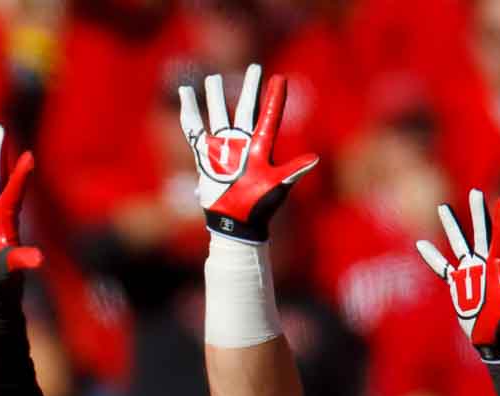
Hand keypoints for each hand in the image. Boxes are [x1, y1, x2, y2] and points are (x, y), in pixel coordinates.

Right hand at [178, 63, 318, 242]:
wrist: (236, 223)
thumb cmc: (259, 207)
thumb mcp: (278, 187)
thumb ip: (292, 171)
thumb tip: (314, 159)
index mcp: (260, 146)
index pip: (268, 116)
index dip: (275, 98)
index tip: (280, 78)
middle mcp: (241, 143)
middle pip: (244, 108)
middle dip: (248, 88)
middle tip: (254, 67)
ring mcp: (222, 149)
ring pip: (218, 114)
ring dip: (215, 97)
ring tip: (212, 77)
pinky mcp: (204, 156)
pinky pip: (194, 129)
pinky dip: (188, 112)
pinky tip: (185, 95)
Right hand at [414, 189, 499, 362]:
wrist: (494, 338)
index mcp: (499, 267)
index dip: (499, 220)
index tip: (498, 200)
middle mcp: (485, 265)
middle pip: (480, 233)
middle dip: (477, 212)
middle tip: (475, 191)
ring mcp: (471, 273)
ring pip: (459, 244)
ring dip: (452, 226)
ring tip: (444, 206)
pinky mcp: (459, 284)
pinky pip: (443, 267)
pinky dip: (432, 256)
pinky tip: (421, 244)